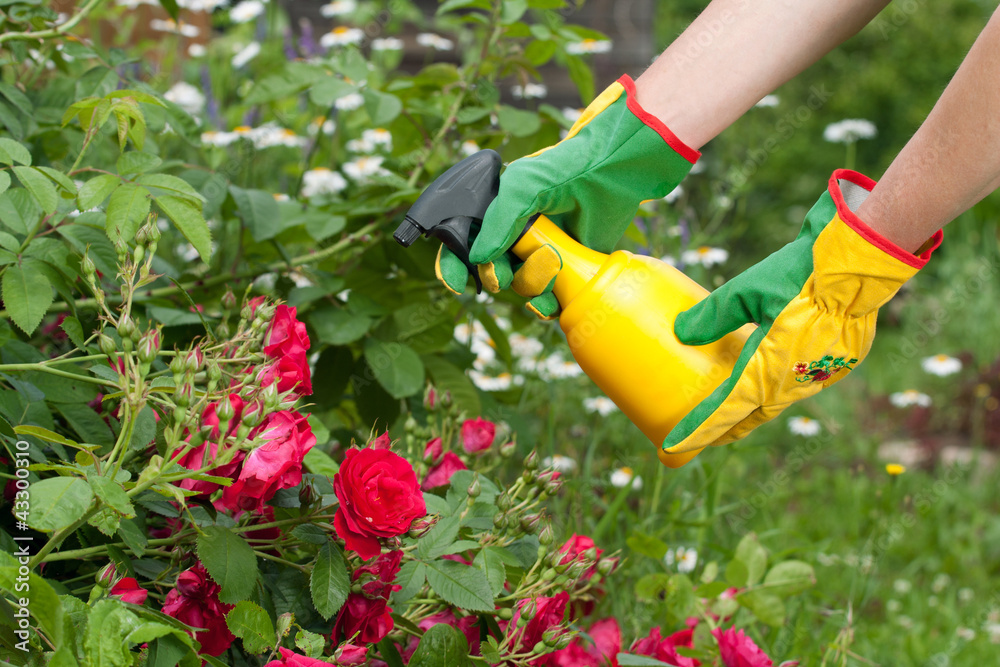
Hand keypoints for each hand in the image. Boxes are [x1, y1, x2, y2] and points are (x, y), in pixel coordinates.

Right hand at [436, 74, 699, 317]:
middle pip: (492, 274)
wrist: (609, 176)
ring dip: (530, 284)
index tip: (458, 284)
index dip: (455, 268)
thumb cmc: (562, 172)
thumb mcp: (521, 188)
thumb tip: (478, 260)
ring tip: (552, 261)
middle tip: (506, 273)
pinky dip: (548, 302)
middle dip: (498, 277)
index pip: (462, 248)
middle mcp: (514, 238)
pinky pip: (548, 300)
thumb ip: (497, 222)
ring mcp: (539, 256)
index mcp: (496, 217)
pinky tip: (556, 292)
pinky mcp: (566, 271)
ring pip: (520, 288)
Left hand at [663, 170, 942, 455]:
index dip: (698, 431)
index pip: (725, 412)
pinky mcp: (840, 363)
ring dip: (756, 408)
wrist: (860, 264)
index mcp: (767, 372)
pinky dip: (782, 386)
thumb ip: (713, 315)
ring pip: (779, 400)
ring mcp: (820, 375)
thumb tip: (681, 331)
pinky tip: (775, 376)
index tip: (672, 446)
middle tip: (706, 437)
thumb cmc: (800, 275)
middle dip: (727, 429)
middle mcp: (793, 383)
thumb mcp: (747, 291)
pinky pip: (803, 382)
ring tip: (737, 412)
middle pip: (752, 415)